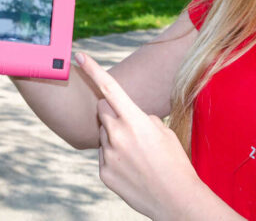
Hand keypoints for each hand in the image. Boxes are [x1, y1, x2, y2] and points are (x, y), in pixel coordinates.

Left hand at [73, 51, 205, 219]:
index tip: (80, 56)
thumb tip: (129, 117)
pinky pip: (104, 155)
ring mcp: (108, 155)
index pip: (110, 88)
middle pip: (102, 110)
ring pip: (103, 134)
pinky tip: (132, 167)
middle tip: (127, 123)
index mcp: (134, 120)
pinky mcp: (104, 172)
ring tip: (136, 153)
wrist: (175, 199)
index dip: (93, 70)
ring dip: (114, 137)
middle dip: (110, 111)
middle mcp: (117, 135)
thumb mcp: (163, 131)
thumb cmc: (174, 161)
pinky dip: (115, 157)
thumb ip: (141, 118)